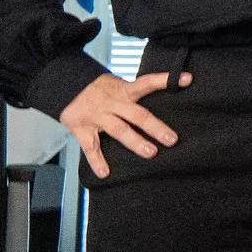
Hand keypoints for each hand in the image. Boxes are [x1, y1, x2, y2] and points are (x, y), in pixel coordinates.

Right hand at [59, 71, 190, 179]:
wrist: (64, 85)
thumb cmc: (99, 89)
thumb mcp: (118, 84)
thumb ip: (136, 93)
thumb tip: (166, 94)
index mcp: (124, 91)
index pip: (147, 82)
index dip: (166, 80)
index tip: (187, 79)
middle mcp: (112, 103)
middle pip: (137, 114)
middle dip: (155, 127)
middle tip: (172, 139)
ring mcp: (97, 116)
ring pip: (118, 130)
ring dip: (135, 142)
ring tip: (151, 153)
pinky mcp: (81, 128)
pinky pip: (90, 147)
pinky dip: (97, 161)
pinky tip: (105, 173)